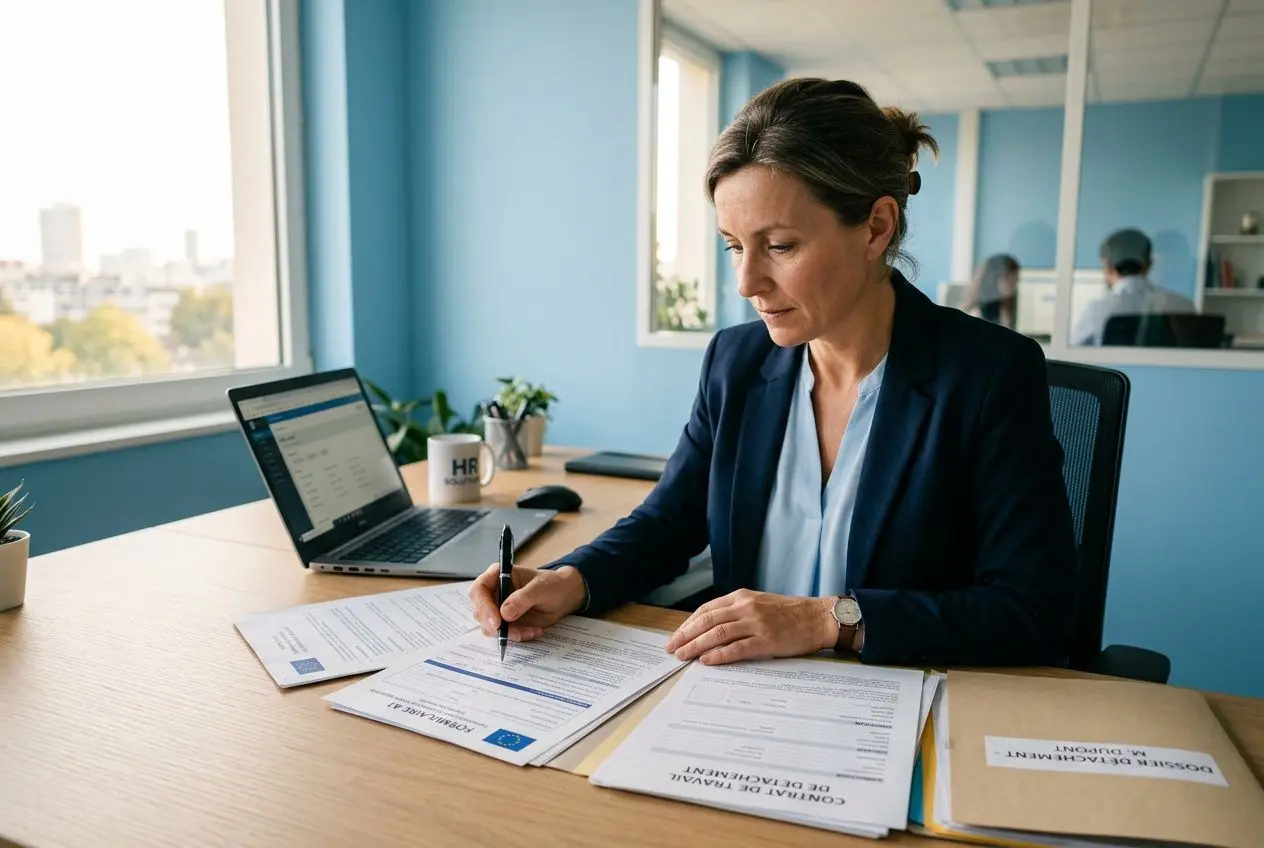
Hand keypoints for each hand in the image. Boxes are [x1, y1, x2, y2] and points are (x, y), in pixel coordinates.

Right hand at [468, 563, 586, 642]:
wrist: (562, 597)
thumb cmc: (552, 585)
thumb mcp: (541, 588)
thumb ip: (523, 599)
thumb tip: (504, 613)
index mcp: (498, 575)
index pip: (479, 589)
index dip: (483, 606)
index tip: (496, 621)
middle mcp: (493, 592)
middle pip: (479, 611)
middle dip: (494, 625)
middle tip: (510, 633)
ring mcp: (497, 609)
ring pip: (489, 626)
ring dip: (508, 633)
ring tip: (531, 630)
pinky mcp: (505, 623)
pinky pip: (502, 635)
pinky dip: (517, 636)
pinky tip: (533, 631)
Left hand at [663, 589, 836, 664]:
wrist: (818, 618)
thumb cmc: (790, 613)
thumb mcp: (759, 603)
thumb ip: (737, 612)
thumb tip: (710, 629)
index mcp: (741, 597)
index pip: (706, 610)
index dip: (688, 624)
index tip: (676, 636)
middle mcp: (745, 607)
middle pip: (707, 621)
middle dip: (686, 635)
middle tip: (672, 648)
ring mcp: (756, 623)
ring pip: (717, 634)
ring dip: (697, 646)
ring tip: (683, 656)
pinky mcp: (766, 640)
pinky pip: (737, 648)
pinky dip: (719, 655)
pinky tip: (706, 660)